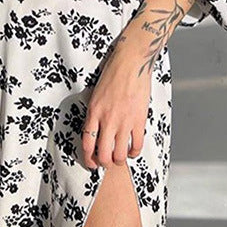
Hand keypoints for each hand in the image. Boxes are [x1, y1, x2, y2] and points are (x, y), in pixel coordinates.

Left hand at [81, 37, 150, 169]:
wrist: (131, 63)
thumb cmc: (113, 74)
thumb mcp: (96, 94)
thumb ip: (95, 113)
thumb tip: (95, 131)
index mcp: (94, 112)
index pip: (87, 143)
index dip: (88, 158)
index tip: (91, 163)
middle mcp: (107, 120)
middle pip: (103, 155)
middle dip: (103, 163)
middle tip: (106, 162)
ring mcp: (124, 121)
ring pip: (119, 155)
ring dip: (118, 160)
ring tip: (119, 157)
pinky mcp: (139, 120)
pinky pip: (136, 145)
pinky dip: (134, 152)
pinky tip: (132, 150)